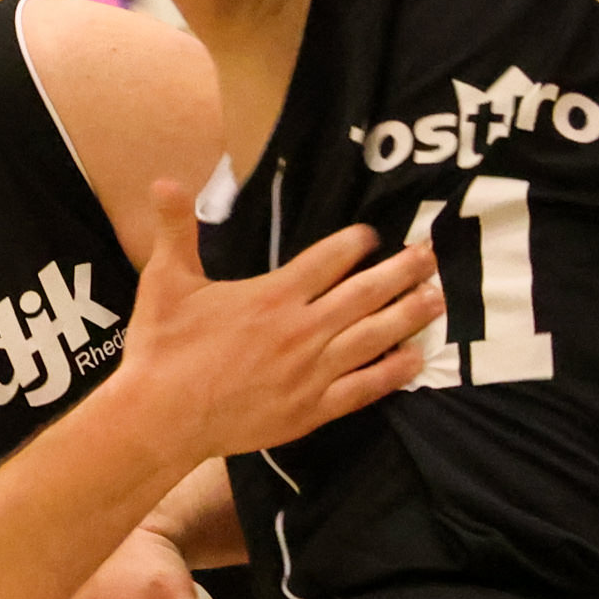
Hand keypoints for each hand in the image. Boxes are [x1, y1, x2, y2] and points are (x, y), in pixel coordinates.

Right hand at [115, 180, 441, 461]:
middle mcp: (301, 330)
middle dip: (403, 272)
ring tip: (438, 298)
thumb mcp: (164, 281)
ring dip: (409, 315)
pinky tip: (416, 359)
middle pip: (365, 294)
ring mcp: (311, 372)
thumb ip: (174, 230)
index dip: (356, 243)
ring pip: (374, 337)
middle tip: (433, 256)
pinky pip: (364, 388)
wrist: (160, 418)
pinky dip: (393, 372)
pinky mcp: (312, 409)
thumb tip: (163, 180)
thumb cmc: (161, 348)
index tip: (374, 235)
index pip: (329, 259)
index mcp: (273, 296)